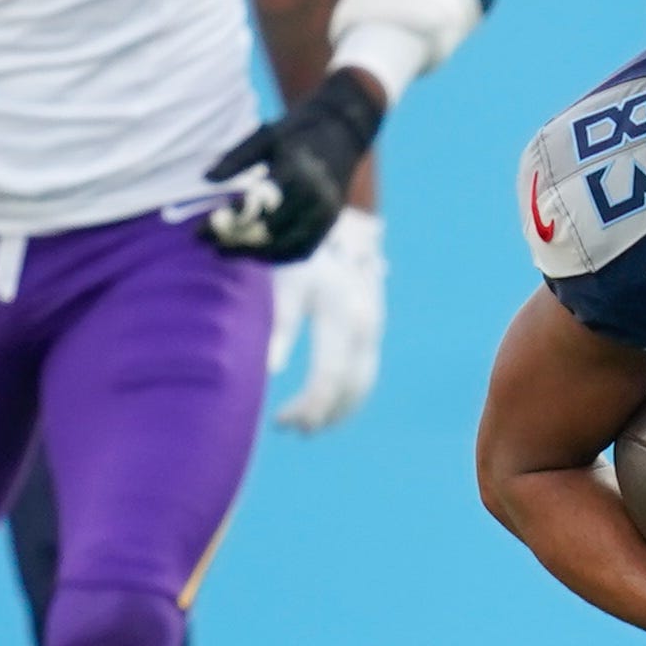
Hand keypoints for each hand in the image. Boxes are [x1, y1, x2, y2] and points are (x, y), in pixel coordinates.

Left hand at [206, 72, 382, 261]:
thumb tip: (207, 179)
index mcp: (297, 173)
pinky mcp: (331, 221)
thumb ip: (237, 158)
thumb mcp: (265, 136)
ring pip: (290, 247)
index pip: (257, 209)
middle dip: (238, 244)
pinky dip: (279, 256)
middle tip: (212, 246)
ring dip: (257, 254)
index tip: (200, 231)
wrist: (344, 130)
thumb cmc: (299, 131)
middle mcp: (316, 196)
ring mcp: (327, 212)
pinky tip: (256, 252)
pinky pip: (305, 250)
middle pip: (272, 234)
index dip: (228, 224)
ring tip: (229, 251)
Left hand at [267, 208, 385, 431]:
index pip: (329, 379)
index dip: (306, 407)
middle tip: (290, 428)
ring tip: (307, 424)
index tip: (280, 422)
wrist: (332, 217)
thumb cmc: (298, 249)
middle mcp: (366, 325)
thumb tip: (270, 372)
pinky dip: (349, 391)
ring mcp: (374, 324)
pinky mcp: (373, 323)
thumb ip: (279, 327)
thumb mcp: (283, 284)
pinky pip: (366, 368)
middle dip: (323, 414)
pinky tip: (328, 404)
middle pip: (351, 386)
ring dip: (339, 407)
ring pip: (364, 381)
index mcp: (342, 317)